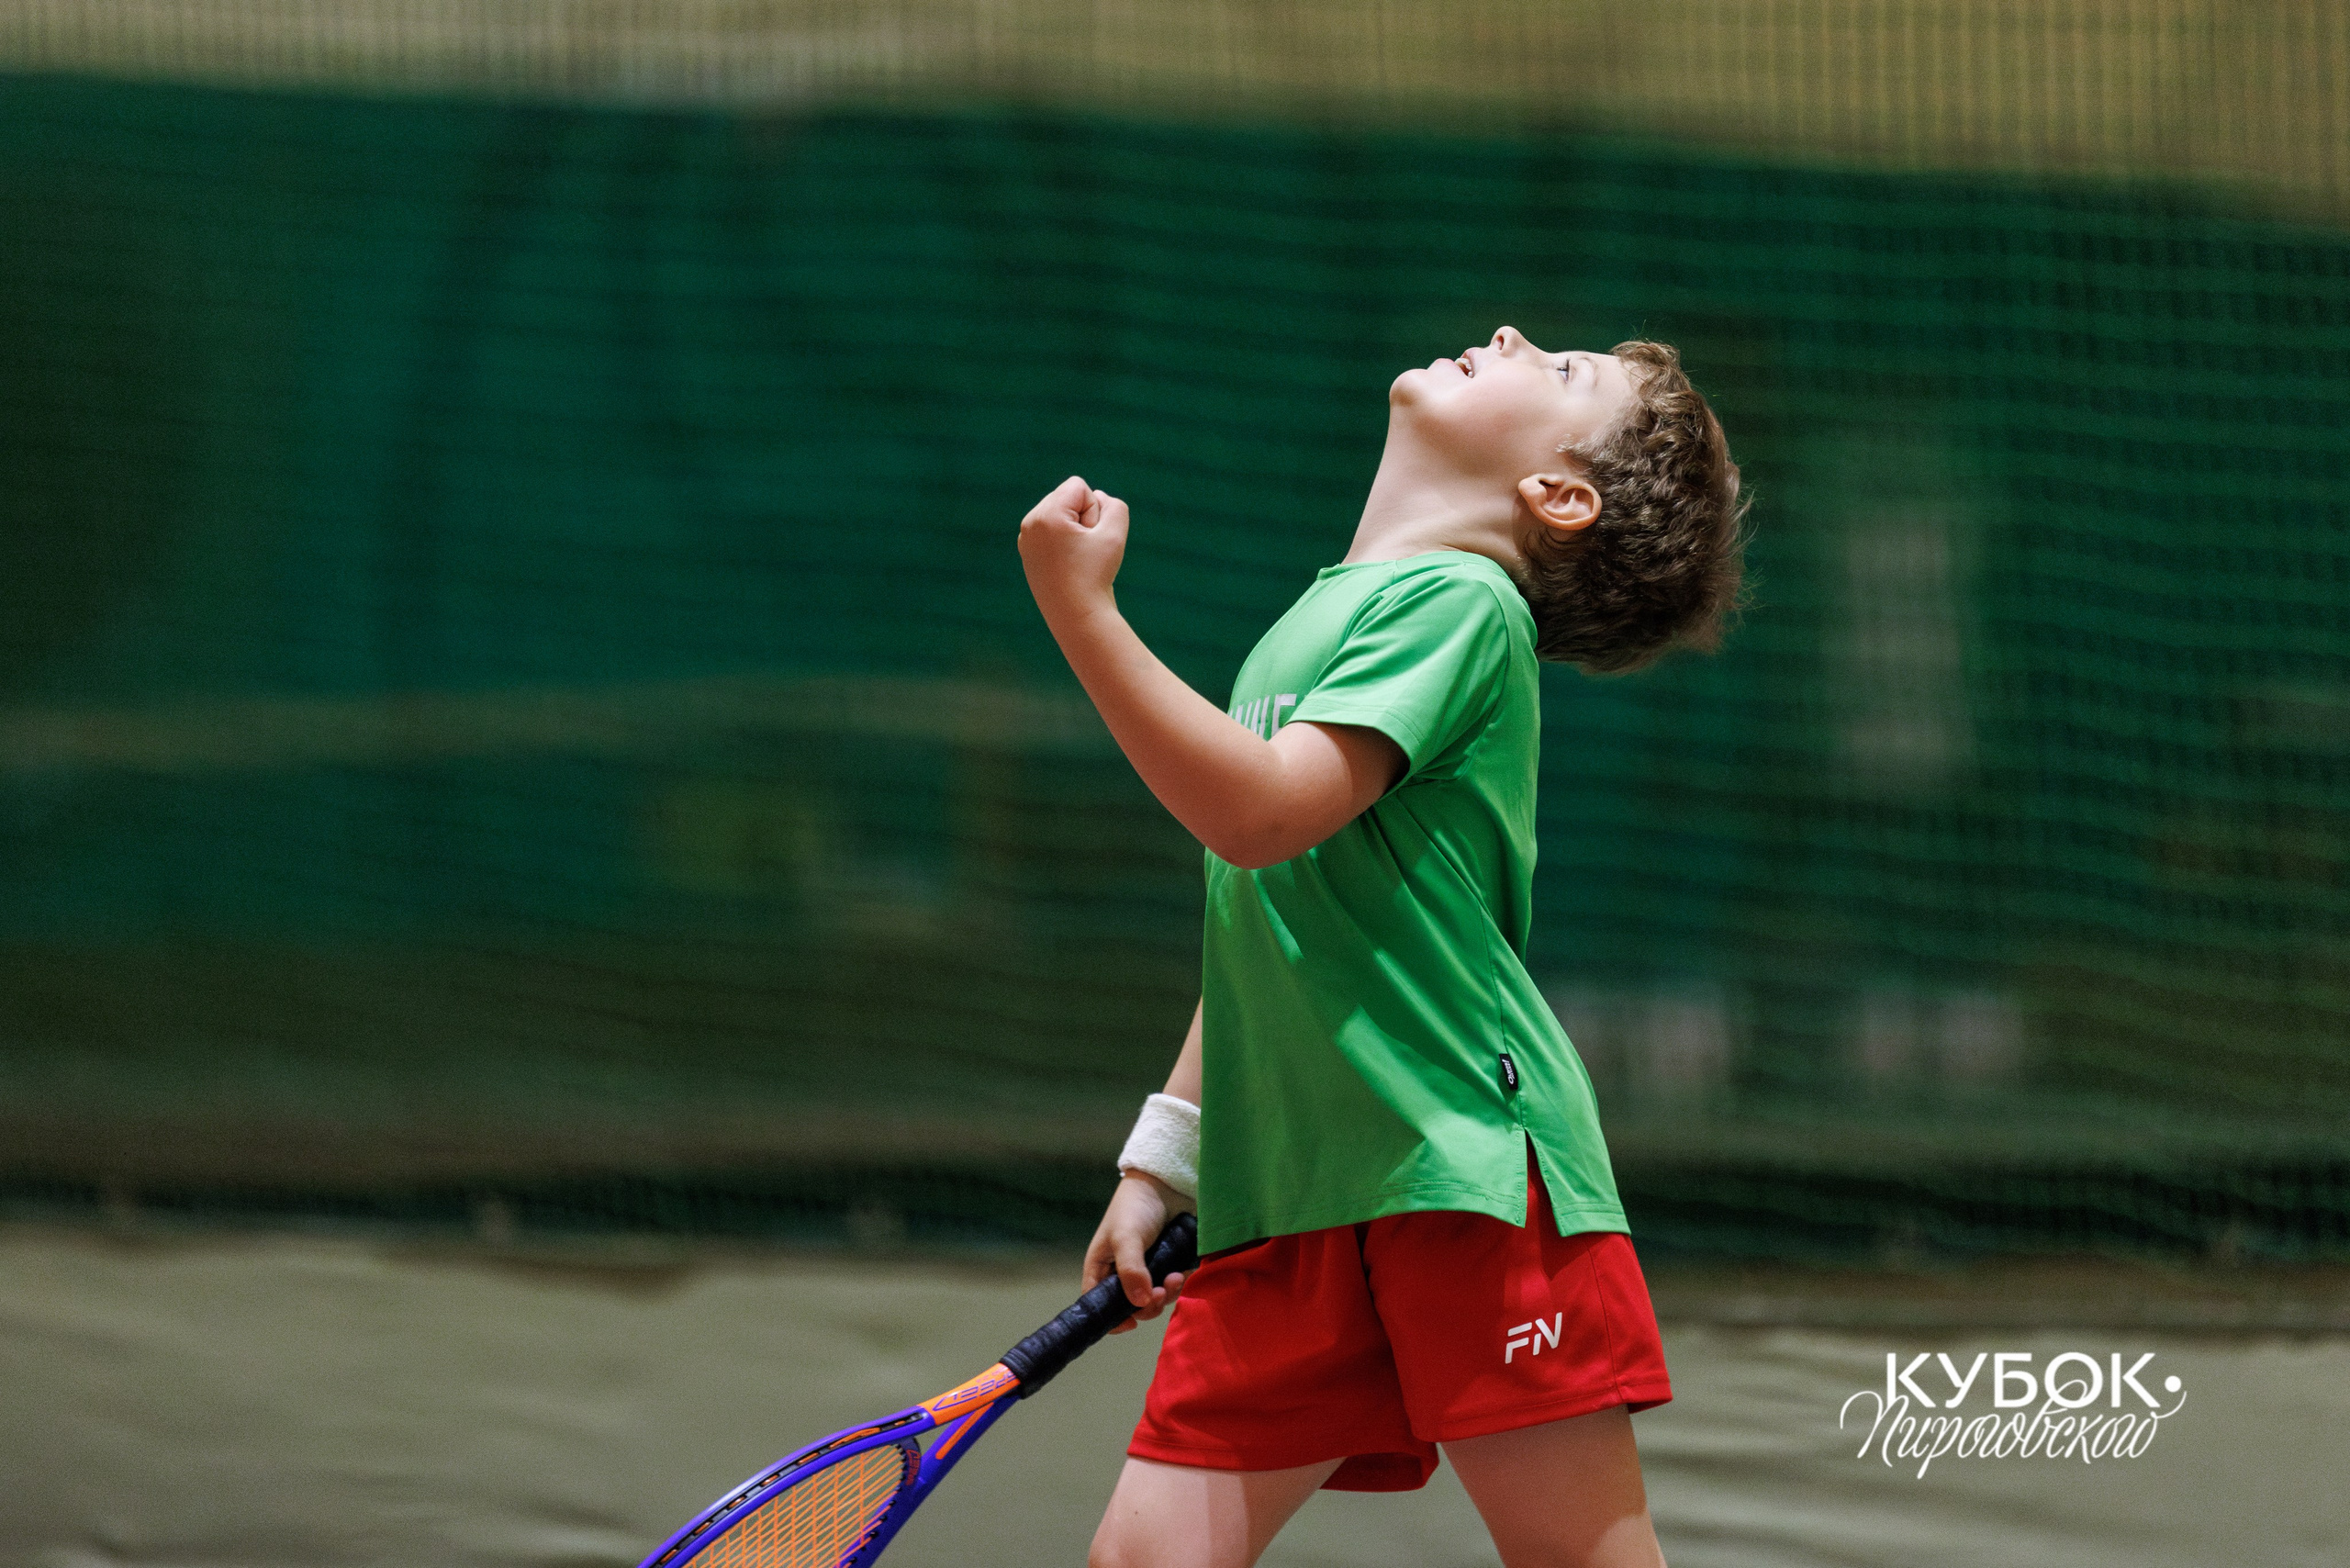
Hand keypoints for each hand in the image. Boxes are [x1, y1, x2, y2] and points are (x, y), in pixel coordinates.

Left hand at [1019, 475, 1127, 623]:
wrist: (1077, 616)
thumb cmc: (1096, 574)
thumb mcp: (1114, 533)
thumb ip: (1114, 505)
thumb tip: (1097, 496)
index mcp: (1045, 515)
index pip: (1078, 487)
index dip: (1094, 510)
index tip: (1090, 538)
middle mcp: (1030, 523)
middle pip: (1067, 498)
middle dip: (1083, 518)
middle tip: (1083, 551)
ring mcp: (1025, 539)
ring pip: (1060, 514)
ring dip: (1075, 530)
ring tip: (1076, 558)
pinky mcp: (1028, 553)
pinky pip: (1052, 531)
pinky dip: (1065, 542)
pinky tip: (1068, 564)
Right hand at [1082, 1172, 1192, 1333]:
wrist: (1166, 1184)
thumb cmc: (1135, 1208)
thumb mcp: (1126, 1237)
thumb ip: (1130, 1270)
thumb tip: (1139, 1304)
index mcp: (1102, 1269)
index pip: (1099, 1305)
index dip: (1112, 1319)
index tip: (1131, 1323)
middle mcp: (1123, 1274)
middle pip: (1132, 1307)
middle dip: (1148, 1306)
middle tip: (1161, 1293)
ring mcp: (1147, 1271)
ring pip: (1155, 1300)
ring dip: (1167, 1295)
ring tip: (1175, 1277)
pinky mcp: (1168, 1266)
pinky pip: (1173, 1287)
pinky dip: (1178, 1285)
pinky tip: (1182, 1271)